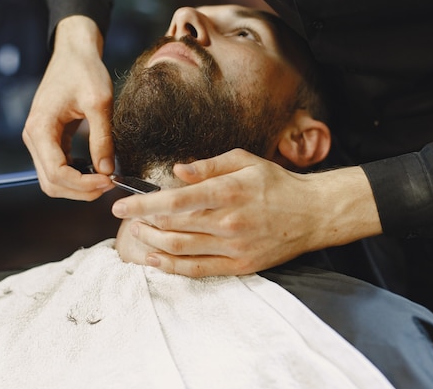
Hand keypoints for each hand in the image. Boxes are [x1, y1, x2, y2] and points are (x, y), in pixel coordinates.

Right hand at [23, 16, 114, 199]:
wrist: (74, 52)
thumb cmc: (85, 71)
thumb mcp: (100, 103)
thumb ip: (103, 139)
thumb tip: (107, 171)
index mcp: (40, 128)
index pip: (57, 173)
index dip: (83, 184)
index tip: (109, 181)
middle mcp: (32, 137)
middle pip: (51, 183)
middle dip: (81, 190)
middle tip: (110, 183)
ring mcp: (38, 140)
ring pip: (53, 180)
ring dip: (78, 186)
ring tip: (105, 178)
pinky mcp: (48, 139)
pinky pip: (58, 168)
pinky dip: (76, 176)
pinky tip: (96, 170)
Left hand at [111, 149, 381, 276]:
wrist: (312, 213)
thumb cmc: (276, 183)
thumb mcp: (245, 161)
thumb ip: (208, 166)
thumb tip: (177, 171)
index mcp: (227, 192)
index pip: (174, 200)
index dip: (142, 204)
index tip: (120, 205)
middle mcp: (228, 222)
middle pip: (171, 227)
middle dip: (142, 223)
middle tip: (129, 217)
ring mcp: (233, 248)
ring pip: (179, 250)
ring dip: (151, 244)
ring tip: (138, 234)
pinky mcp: (240, 266)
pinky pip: (197, 270)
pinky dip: (170, 267)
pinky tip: (154, 260)